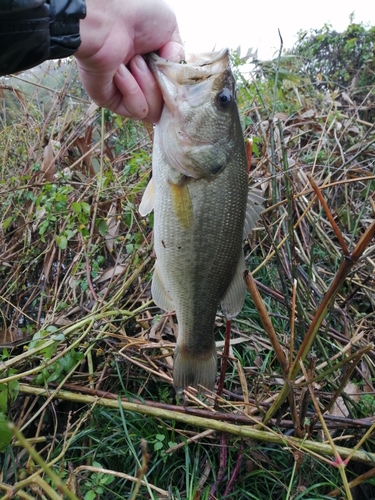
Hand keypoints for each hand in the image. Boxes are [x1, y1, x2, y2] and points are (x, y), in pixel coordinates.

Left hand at [75, 0, 183, 121]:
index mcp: (152, 65)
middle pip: (166, 106)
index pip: (172, 92)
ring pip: (153, 112)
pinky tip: (120, 69)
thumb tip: (175, 80)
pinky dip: (133, 90)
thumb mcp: (170, 30)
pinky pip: (135, 109)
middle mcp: (139, 81)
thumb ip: (178, 58)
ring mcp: (124, 92)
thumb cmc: (137, 13)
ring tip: (134, 61)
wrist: (108, 15)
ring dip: (149, 86)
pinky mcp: (109, 100)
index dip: (177, 88)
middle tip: (152, 62)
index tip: (175, 75)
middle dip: (163, 85)